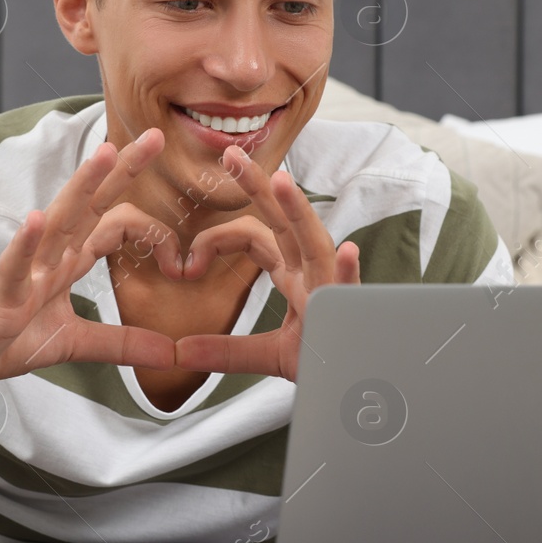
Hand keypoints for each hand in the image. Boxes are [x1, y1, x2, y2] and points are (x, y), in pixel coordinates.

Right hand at [0, 129, 181, 402]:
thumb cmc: (2, 343)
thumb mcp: (72, 344)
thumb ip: (122, 344)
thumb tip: (173, 354)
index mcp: (64, 264)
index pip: (107, 224)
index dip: (143, 214)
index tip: (178, 218)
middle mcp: (47, 259)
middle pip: (89, 206)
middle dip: (121, 172)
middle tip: (156, 137)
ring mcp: (23, 275)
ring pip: (56, 224)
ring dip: (81, 188)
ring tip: (105, 153)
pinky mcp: (0, 301)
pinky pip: (13, 269)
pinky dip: (23, 245)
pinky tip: (36, 219)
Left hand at [173, 145, 359, 380]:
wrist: (363, 388)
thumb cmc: (326, 363)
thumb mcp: (271, 356)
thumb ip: (227, 351)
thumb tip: (179, 352)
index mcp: (295, 276)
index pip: (256, 238)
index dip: (219, 239)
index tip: (188, 262)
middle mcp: (314, 274)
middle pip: (284, 222)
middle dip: (258, 187)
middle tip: (229, 154)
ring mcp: (334, 291)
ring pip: (315, 243)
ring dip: (299, 212)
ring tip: (281, 182)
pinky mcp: (351, 315)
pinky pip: (351, 291)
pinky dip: (349, 273)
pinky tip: (349, 253)